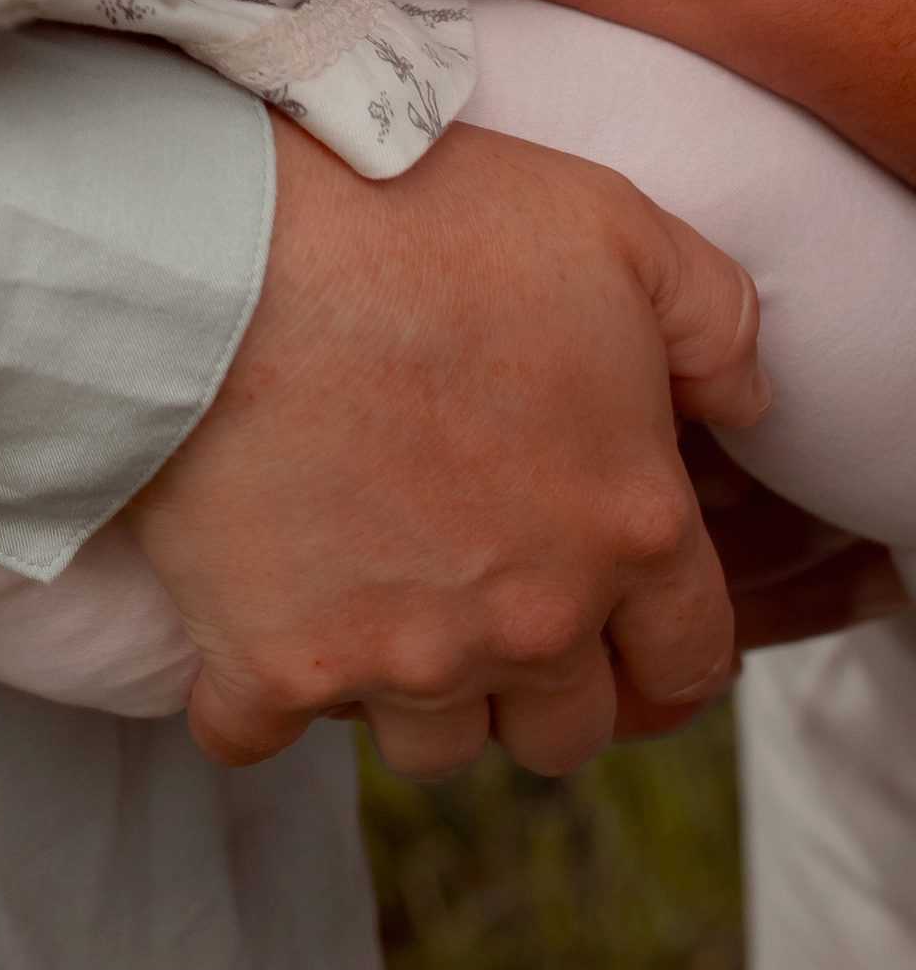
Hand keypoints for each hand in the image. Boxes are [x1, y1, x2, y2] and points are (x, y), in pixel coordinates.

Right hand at [125, 115, 766, 781]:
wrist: (227, 244)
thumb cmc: (422, 219)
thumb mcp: (612, 223)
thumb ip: (713, 319)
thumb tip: (742, 398)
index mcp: (625, 532)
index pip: (684, 664)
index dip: (657, 652)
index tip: (615, 630)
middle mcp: (527, 624)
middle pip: (562, 732)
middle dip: (537, 681)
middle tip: (486, 602)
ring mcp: (397, 658)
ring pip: (431, 749)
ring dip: (411, 691)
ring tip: (374, 600)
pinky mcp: (270, 663)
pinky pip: (256, 734)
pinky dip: (252, 694)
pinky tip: (249, 619)